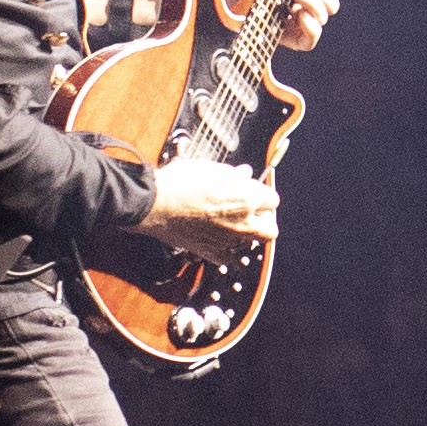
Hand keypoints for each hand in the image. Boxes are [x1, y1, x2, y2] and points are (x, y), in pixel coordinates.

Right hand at [140, 158, 276, 250]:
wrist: (154, 203)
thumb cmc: (181, 182)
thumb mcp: (213, 169)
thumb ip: (235, 176)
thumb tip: (246, 175)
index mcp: (248, 199)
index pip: (272, 200)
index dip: (262, 194)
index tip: (255, 193)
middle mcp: (243, 223)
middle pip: (270, 229)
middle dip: (264, 220)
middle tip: (252, 212)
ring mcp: (228, 242)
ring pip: (251, 244)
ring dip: (246, 234)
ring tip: (230, 222)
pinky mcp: (212, 254)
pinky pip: (229, 256)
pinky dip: (227, 248)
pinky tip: (218, 236)